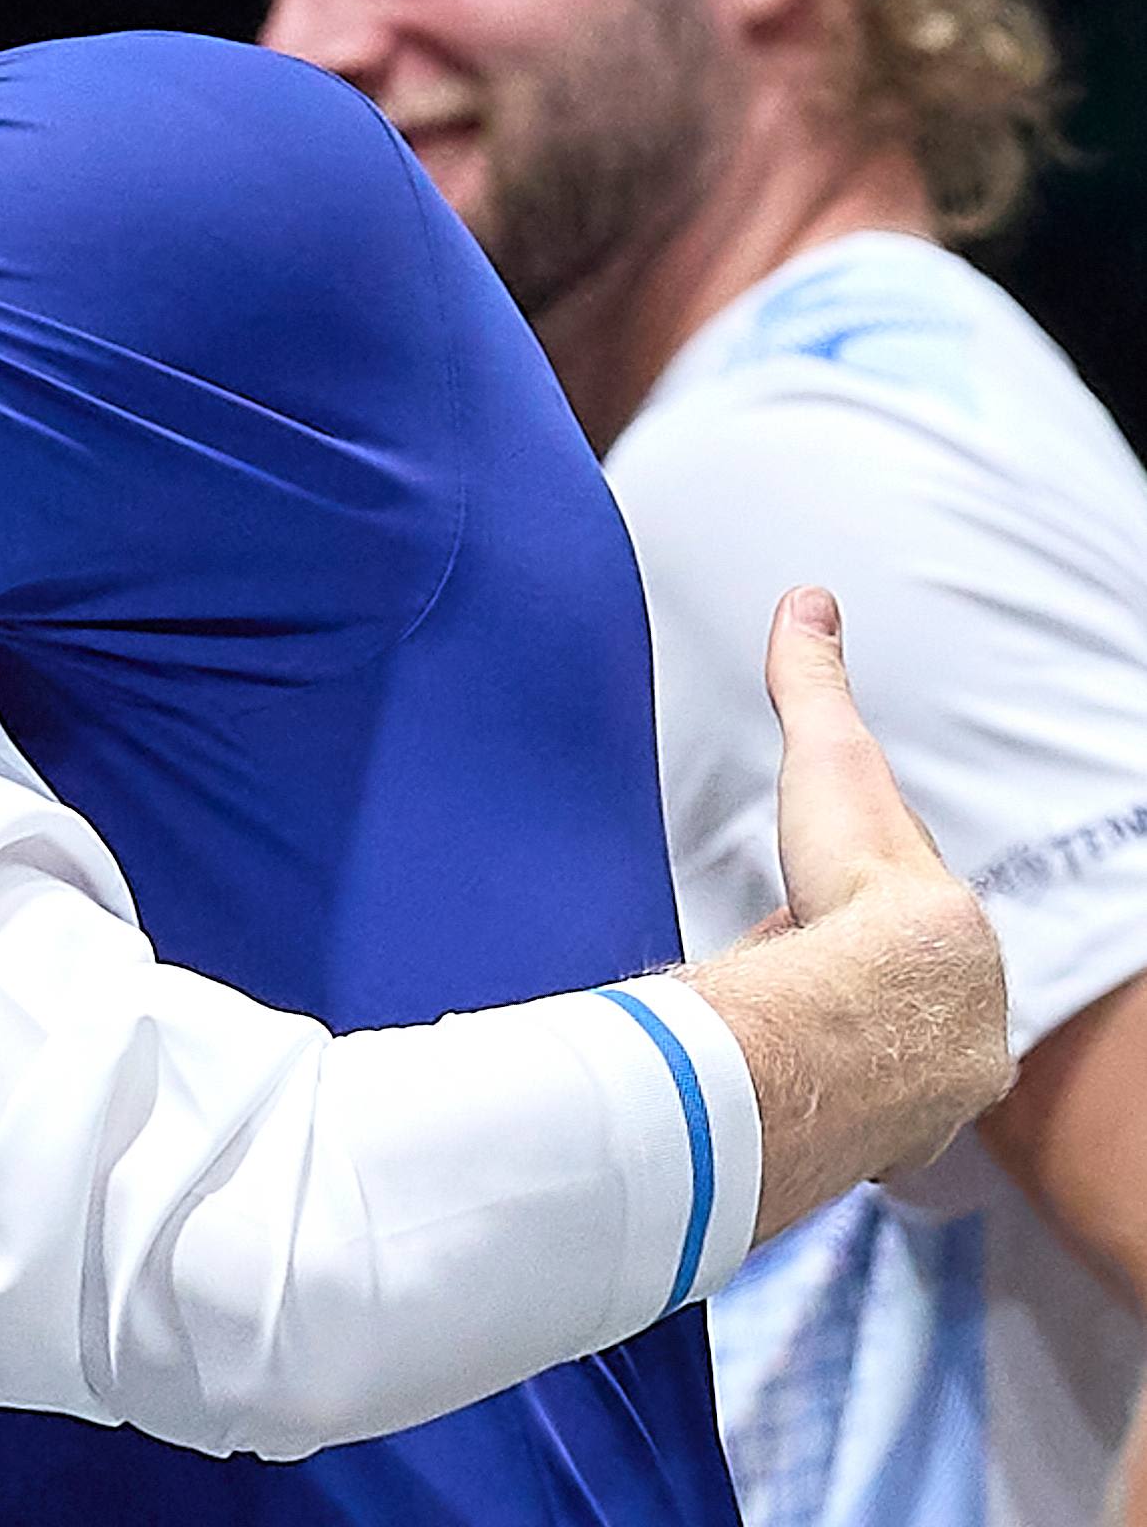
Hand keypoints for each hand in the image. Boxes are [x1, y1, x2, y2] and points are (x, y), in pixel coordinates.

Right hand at [696, 586, 1012, 1238]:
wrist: (880, 1003)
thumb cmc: (856, 885)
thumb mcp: (828, 767)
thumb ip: (812, 686)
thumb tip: (807, 598)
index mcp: (947, 934)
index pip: (900, 928)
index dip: (849, 916)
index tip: (808, 914)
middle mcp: (958, 1018)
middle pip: (897, 1008)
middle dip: (851, 998)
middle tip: (791, 987)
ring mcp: (933, 1089)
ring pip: (888, 1079)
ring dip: (844, 1069)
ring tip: (783, 1055)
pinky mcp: (897, 1144)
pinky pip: (868, 1140)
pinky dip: (835, 1128)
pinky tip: (796, 1119)